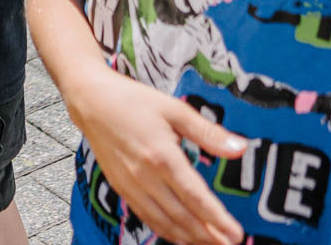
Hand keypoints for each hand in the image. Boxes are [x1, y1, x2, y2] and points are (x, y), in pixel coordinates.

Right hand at [68, 66, 247, 244]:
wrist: (90, 100)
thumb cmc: (132, 100)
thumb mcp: (174, 109)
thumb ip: (208, 133)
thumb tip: (240, 148)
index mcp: (162, 155)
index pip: (195, 197)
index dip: (218, 220)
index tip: (237, 234)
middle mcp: (144, 175)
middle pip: (182, 216)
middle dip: (209, 235)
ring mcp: (130, 184)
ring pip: (164, 222)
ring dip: (189, 238)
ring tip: (210, 244)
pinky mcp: (120, 186)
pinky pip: (146, 216)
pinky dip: (165, 231)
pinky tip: (181, 236)